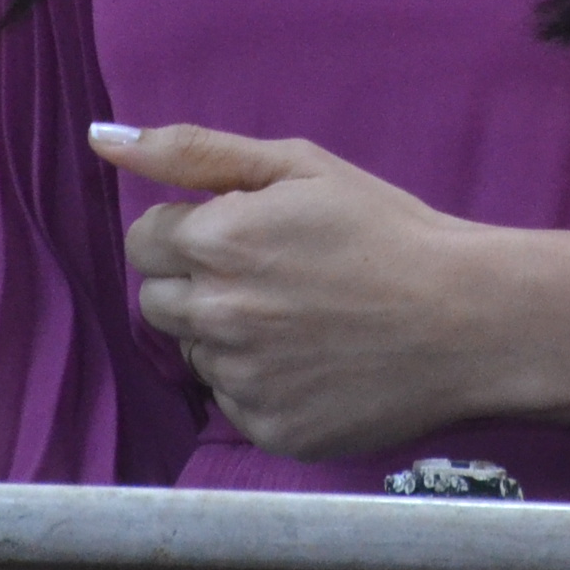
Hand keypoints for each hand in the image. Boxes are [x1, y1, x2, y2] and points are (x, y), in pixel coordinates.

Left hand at [96, 121, 504, 460]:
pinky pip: (233, 400)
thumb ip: (193, 152)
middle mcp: (216, 313)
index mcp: (217, 240)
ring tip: (300, 317)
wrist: (466, 318)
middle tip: (271, 274)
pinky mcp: (267, 427)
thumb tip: (103, 141)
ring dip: (227, 333)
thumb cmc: (386, 231)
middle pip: (157, 299)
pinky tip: (314, 359)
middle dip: (198, 281)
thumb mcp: (298, 166)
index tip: (243, 233)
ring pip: (194, 351)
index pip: (144, 238)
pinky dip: (261, 381)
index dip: (190, 230)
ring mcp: (241, 378)